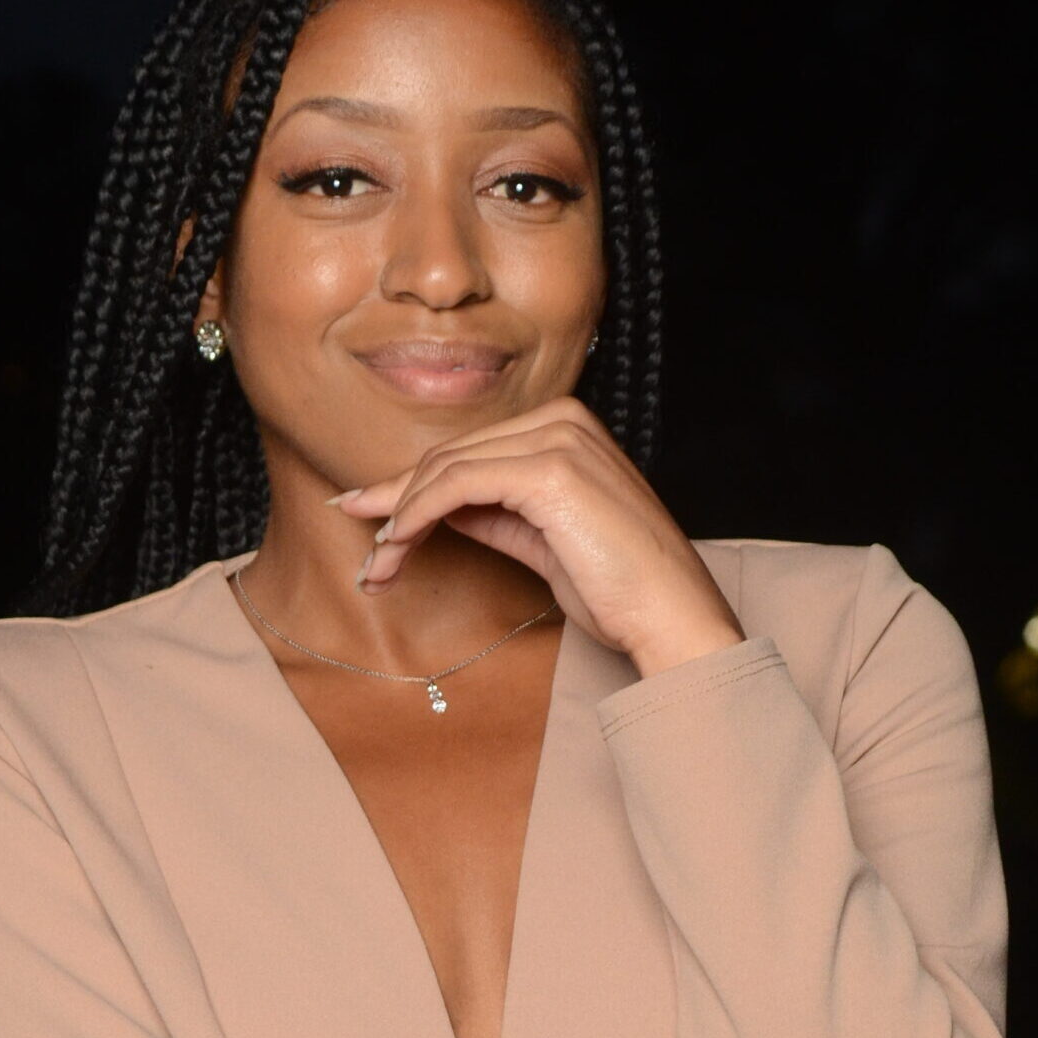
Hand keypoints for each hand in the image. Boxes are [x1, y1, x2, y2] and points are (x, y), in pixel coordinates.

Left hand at [332, 396, 743, 671]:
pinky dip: (416, 515)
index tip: (369, 520)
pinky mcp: (549, 471)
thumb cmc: (619, 589)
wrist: (671, 617)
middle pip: (450, 456)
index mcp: (568, 428)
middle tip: (366, 558)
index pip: (468, 452)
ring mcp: (559, 440)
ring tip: (377, 568)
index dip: (410, 488)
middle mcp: (564, 420)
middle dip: (394, 505)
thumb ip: (495, 514)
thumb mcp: (543, 541)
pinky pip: (456, 485)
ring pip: (445, 469)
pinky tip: (397, 547)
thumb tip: (438, 509)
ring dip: (398, 519)